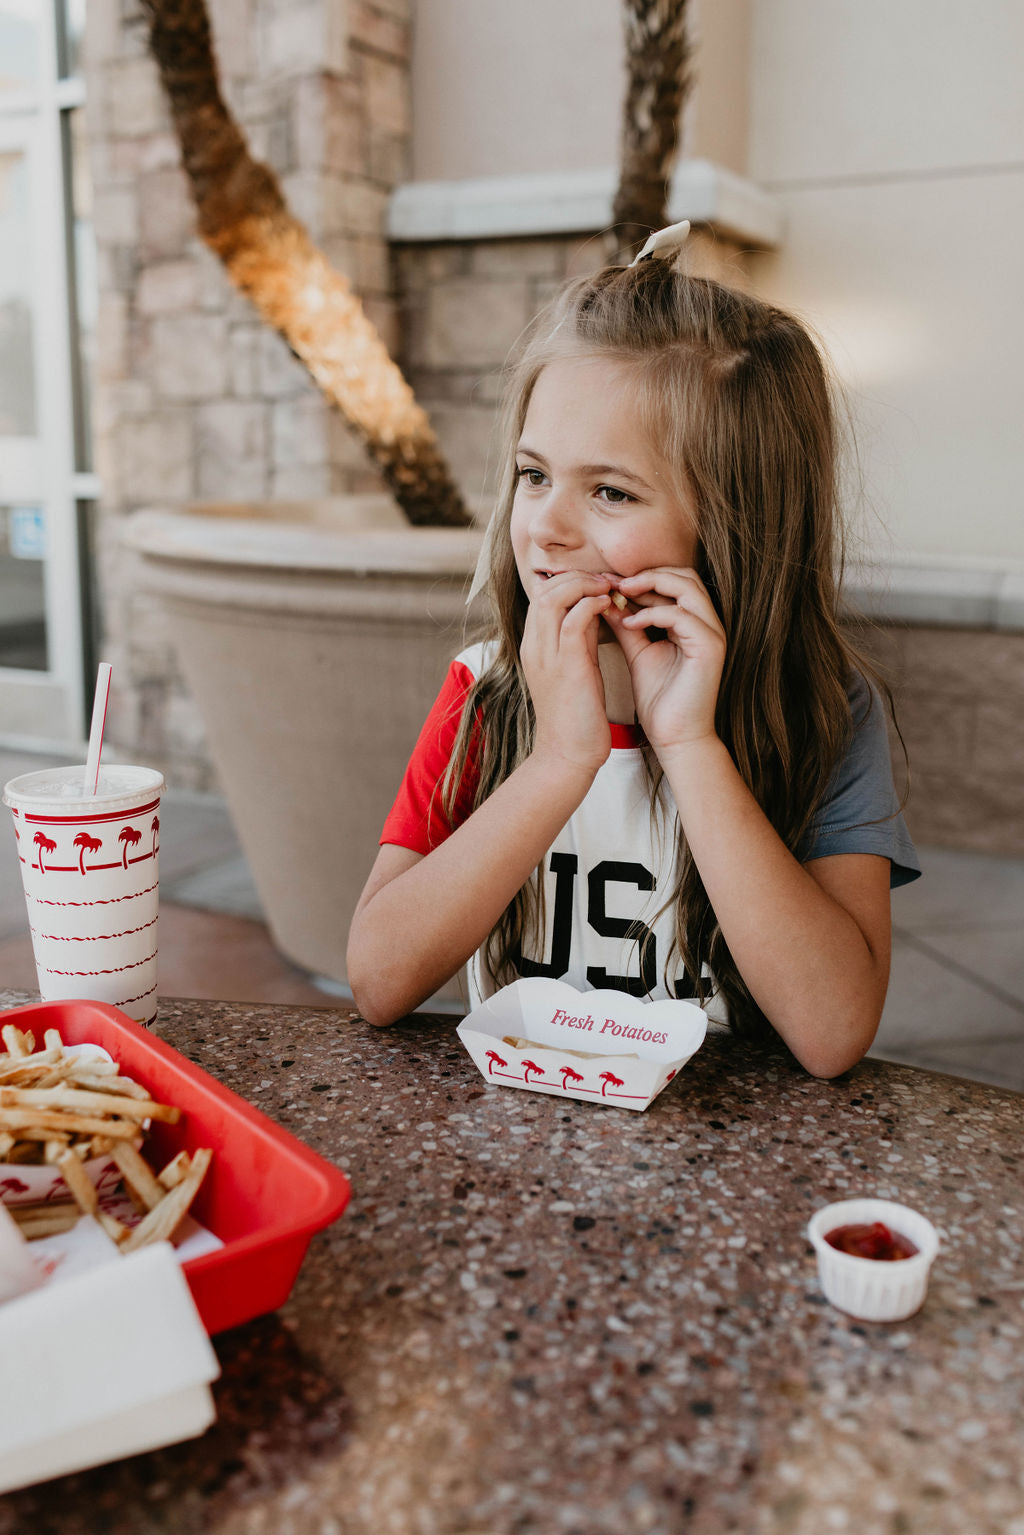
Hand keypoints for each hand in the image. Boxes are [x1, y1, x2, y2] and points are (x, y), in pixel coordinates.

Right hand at [521, 571, 612, 773]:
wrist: (568, 755)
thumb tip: (594, 610)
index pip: (543, 595)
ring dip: (584, 585)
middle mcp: (534, 646)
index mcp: (534, 646)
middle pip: (545, 589)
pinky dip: (592, 605)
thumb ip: (578, 639)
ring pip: (554, 598)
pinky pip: (573, 620)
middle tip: (606, 581)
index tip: (598, 584)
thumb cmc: (576, 715)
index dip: (570, 581)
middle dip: (578, 577)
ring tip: (608, 588)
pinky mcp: (565, 666)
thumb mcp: (574, 668)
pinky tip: (610, 606)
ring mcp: (546, 656)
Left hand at [602, 567, 725, 754]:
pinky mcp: (710, 648)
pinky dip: (653, 614)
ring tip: (620, 595)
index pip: (674, 581)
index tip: (608, 582)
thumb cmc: (658, 699)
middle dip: (647, 574)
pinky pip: (681, 616)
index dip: (641, 576)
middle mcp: (708, 623)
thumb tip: (605, 599)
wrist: (674, 736)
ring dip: (650, 586)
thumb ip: (627, 624)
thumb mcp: (637, 651)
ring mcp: (713, 634)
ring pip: (687, 588)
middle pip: (685, 575)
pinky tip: (629, 623)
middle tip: (613, 582)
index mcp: (693, 622)